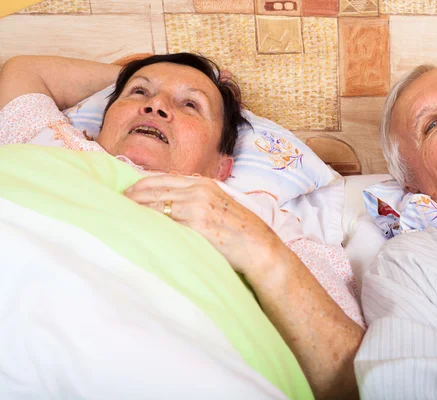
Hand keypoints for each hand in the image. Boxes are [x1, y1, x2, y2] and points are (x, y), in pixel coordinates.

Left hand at [124, 174, 282, 277]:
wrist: (258, 246)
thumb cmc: (239, 230)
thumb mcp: (219, 205)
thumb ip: (196, 200)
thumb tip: (170, 206)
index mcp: (203, 184)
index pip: (162, 178)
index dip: (140, 184)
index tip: (126, 192)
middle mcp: (198, 191)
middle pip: (154, 190)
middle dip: (131, 196)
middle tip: (113, 204)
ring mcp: (197, 207)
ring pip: (155, 205)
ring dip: (134, 210)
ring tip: (117, 217)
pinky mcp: (197, 225)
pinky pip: (164, 222)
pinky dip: (147, 224)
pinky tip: (135, 229)